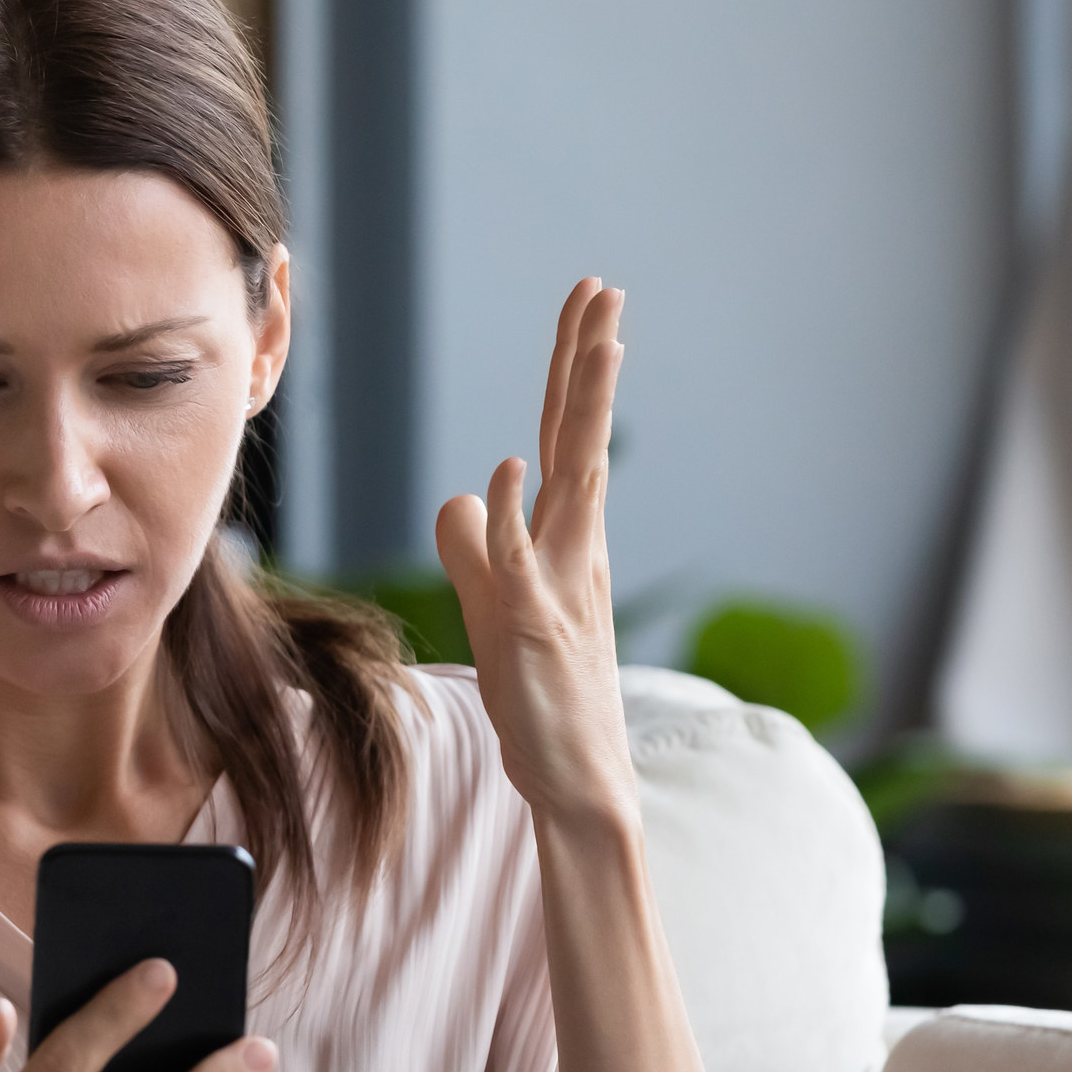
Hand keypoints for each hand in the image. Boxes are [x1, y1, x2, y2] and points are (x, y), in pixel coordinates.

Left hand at [434, 278, 639, 815]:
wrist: (577, 781)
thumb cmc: (541, 697)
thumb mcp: (494, 605)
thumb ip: (477, 547)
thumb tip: (465, 494)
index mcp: (566, 540)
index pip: (568, 437)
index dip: (575, 371)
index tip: (590, 305)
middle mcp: (573, 551)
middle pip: (581, 439)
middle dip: (590, 363)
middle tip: (605, 290)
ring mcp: (559, 587)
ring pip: (574, 482)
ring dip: (583, 412)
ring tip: (597, 342)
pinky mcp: (534, 631)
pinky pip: (522, 565)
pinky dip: (517, 518)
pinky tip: (511, 470)